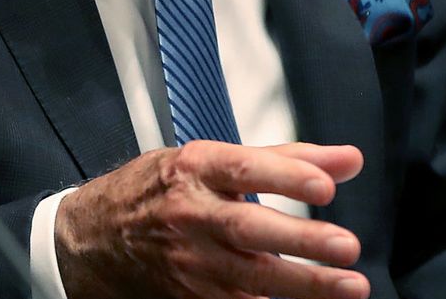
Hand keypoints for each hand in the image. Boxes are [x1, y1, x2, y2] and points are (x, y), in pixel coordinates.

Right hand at [54, 141, 369, 298]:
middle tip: (345, 245)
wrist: (94, 239)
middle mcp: (190, 216)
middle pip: (247, 228)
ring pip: (253, 277)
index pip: (242, 169)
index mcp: (192, 170)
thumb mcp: (205, 161)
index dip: (284, 176)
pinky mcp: (195, 297)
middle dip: (299, 239)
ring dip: (305, 285)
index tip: (325, 185)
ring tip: (351, 286)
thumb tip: (348, 160)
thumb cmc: (157, 192)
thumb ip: (281, 161)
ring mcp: (191, 262)